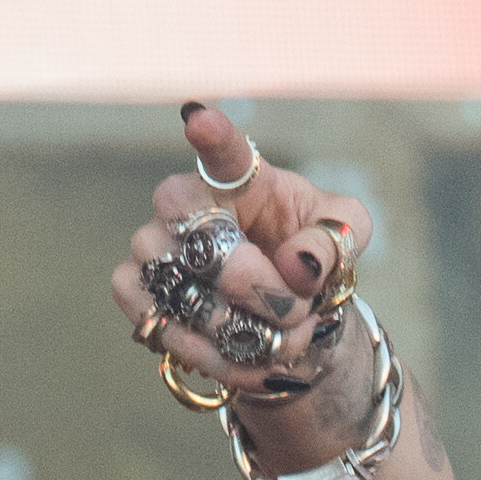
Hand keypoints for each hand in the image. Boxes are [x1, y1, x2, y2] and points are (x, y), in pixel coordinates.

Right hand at [109, 105, 372, 412]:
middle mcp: (181, 201)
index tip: (200, 120)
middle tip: (297, 308)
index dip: (211, 135)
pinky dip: (217, 357)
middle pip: (210, 249)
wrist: (285, 306)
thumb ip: (336, 238)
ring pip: (188, 298)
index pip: (223, 150)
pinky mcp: (133, 289)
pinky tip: (250, 359)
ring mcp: (149, 245)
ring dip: (247, 333)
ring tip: (284, 339)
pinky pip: (166, 329)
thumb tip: (299, 263)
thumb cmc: (310, 250)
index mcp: (238, 175)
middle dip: (264, 293)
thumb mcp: (347, 233)